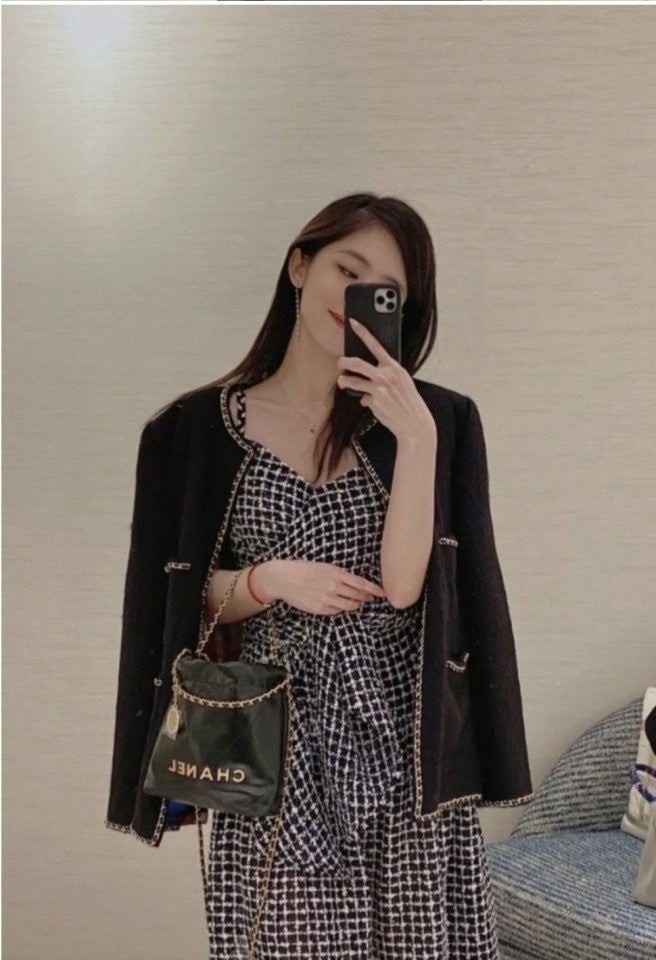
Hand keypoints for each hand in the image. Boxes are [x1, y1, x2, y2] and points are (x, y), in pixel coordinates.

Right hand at [259, 558, 385, 615]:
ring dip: (354, 605)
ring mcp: (327, 598)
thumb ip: (339, 575)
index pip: (361, 583)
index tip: (383, 593)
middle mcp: (333, 586)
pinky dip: (340, 609)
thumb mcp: (324, 567)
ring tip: (355, 602)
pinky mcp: (319, 608)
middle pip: (358, 596)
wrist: (284, 578)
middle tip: (370, 598)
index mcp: (336, 573)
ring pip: (349, 606)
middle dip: (365, 598)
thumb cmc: (304, 569)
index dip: (374, 589)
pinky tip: (338, 604)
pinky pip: (336, 611)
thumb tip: (355, 583)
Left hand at [336, 318, 436, 443]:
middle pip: (356, 363)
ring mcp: (378, 389)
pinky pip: (363, 399)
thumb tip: (372, 371)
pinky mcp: (373, 402)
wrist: (414, 422)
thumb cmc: (408, 401)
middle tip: (340, 363)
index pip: (375, 345)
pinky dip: (366, 402)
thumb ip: (388, 373)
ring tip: (343, 382)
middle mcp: (385, 375)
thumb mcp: (402, 381)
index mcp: (394, 367)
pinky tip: (376, 406)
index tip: (353, 322)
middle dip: (343, 362)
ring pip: (352, 381)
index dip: (363, 332)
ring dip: (344, 382)